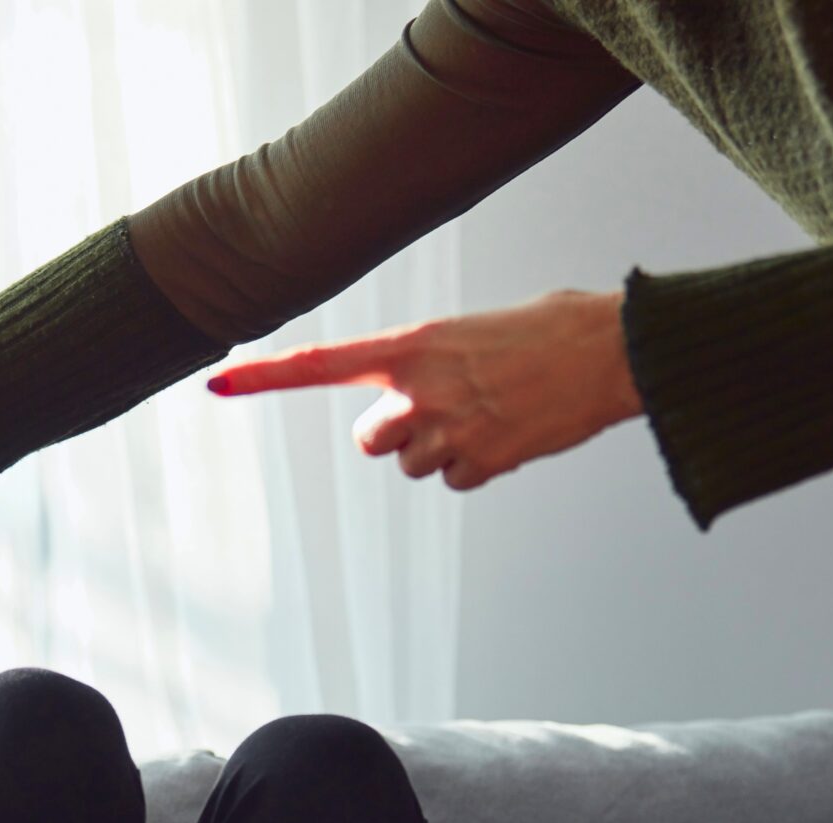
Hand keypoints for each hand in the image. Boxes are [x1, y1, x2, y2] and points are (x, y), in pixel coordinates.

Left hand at [205, 288, 642, 491]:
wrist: (615, 353)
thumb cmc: (553, 330)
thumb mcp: (477, 330)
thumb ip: (432, 360)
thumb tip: (415, 396)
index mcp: (414, 343)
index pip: (320, 364)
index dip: (265, 377)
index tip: (217, 384)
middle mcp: (421, 389)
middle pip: (370, 442)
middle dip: (396, 435)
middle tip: (442, 410)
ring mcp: (451, 430)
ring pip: (413, 466)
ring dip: (442, 450)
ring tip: (491, 415)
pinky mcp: (484, 463)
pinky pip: (456, 482)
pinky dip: (478, 468)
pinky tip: (510, 436)